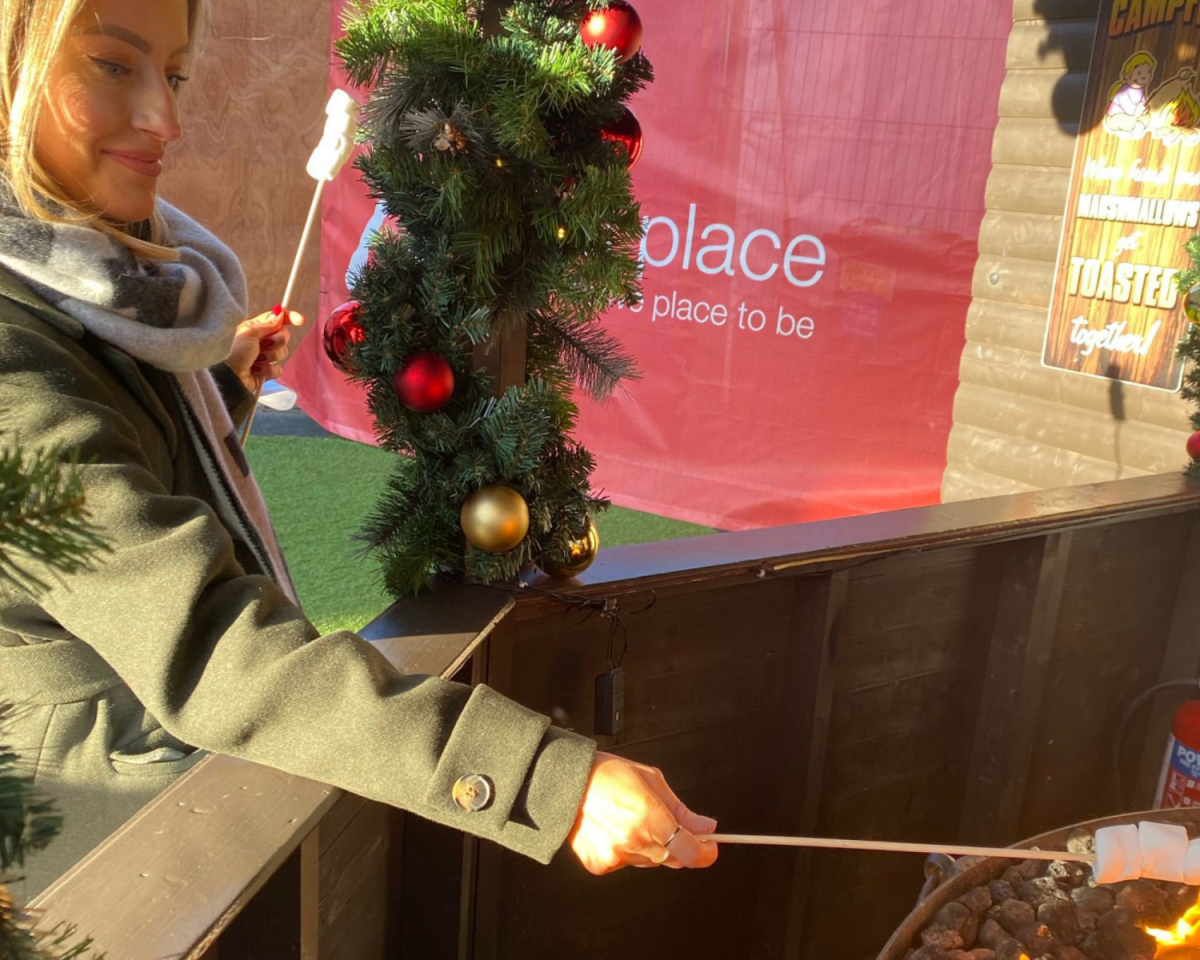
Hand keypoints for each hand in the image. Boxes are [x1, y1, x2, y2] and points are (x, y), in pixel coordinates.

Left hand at [227, 306, 304, 392]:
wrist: (233, 376)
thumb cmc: (238, 352)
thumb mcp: (250, 333)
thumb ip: (267, 324)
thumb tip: (280, 313)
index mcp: (257, 328)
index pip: (278, 319)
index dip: (290, 317)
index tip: (301, 321)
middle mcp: (264, 339)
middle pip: (284, 335)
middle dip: (277, 341)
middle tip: (265, 344)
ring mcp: (267, 355)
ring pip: (283, 352)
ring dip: (270, 357)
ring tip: (257, 360)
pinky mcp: (269, 370)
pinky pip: (279, 368)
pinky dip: (268, 370)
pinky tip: (257, 371)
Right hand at [568, 752, 718, 874]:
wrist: (565, 782)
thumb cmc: (605, 774)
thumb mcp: (651, 779)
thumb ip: (680, 809)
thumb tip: (705, 826)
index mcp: (649, 816)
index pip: (689, 850)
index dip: (704, 852)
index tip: (709, 848)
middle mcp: (633, 840)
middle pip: (672, 857)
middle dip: (675, 842)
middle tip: (660, 821)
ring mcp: (615, 855)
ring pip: (649, 861)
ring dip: (649, 846)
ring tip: (628, 818)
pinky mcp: (600, 864)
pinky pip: (625, 863)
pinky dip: (626, 850)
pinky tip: (613, 829)